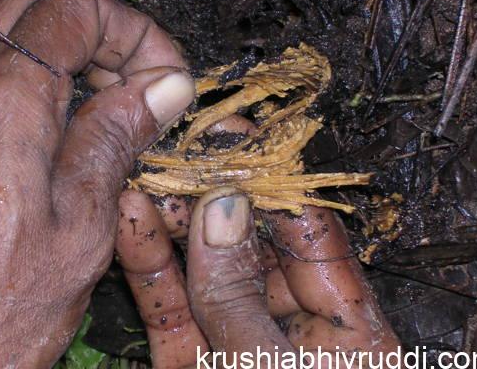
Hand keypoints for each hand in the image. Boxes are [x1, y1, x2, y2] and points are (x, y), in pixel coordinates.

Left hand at [0, 0, 193, 366]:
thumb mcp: (81, 232)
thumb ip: (116, 138)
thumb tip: (162, 86)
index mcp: (7, 103)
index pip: (80, 9)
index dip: (138, 33)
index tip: (162, 77)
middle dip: (98, 22)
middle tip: (125, 79)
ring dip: (26, 15)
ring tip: (55, 69)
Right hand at [116, 120, 399, 367]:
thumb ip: (240, 296)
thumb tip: (223, 208)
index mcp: (346, 332)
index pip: (309, 230)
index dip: (272, 175)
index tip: (236, 131)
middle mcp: (288, 327)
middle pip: (247, 240)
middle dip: (209, 190)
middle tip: (178, 142)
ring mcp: (233, 341)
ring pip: (199, 268)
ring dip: (169, 219)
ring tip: (143, 168)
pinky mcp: (188, 360)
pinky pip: (168, 306)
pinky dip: (147, 264)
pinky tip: (130, 218)